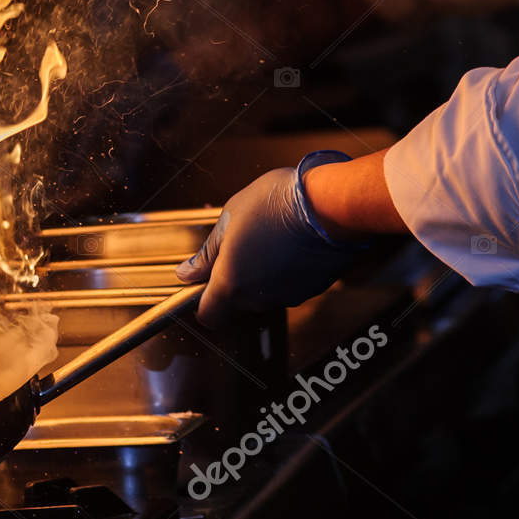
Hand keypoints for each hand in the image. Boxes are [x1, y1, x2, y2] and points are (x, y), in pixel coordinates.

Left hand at [177, 151, 365, 326]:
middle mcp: (259, 298)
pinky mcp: (314, 289)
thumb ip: (207, 254)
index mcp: (231, 283)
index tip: (203, 281)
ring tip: (268, 238)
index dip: (202, 302)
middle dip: (234, 280)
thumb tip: (186, 274)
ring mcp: (289, 296)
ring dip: (261, 274)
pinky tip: (290, 243)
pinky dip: (286, 271)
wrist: (331, 203)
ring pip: (264, 294)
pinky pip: (290, 285)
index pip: (208, 315)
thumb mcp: (228, 219)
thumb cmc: (275, 204)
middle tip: (239, 245)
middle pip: (237, 303)